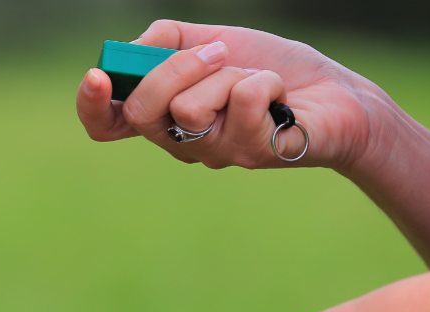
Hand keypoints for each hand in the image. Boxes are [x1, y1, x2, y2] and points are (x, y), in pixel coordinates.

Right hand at [77, 20, 386, 170]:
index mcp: (163, 115)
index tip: (98, 76)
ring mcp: (214, 153)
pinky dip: (266, 81)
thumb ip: (167, 40)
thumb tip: (133, 50)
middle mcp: (180, 142)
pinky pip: (241, 101)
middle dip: (176, 69)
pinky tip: (281, 97)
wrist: (338, 94)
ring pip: (189, 108)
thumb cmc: (272, 68)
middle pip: (141, 112)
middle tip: (217, 53)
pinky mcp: (251, 154)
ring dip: (230, 74)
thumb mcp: (215, 40)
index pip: (106, 124)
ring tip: (255, 80)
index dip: (91, 106)